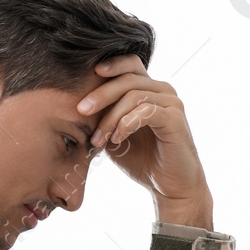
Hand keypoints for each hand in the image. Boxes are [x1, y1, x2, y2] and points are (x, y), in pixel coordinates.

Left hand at [76, 55, 211, 224]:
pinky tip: (117, 139)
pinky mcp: (175, 119)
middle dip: (100, 94)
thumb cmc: (142, 159)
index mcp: (149, 89)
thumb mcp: (114, 134)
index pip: (130, 63)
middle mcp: (163, 91)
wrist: (169, 186)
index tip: (89, 72)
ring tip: (98, 139)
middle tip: (80, 110)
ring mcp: (171, 104)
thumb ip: (102, 116)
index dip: (111, 63)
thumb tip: (74, 104)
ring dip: (110, 118)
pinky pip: (146, 112)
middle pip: (127, 78)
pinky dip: (126, 124)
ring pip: (134, 96)